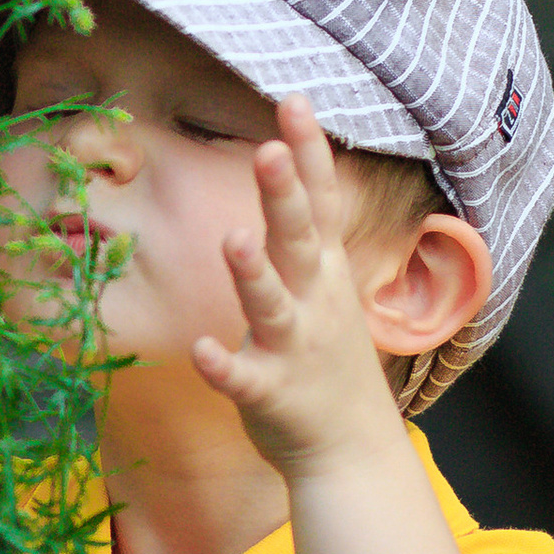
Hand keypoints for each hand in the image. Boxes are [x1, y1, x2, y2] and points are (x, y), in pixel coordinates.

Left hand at [190, 101, 402, 477]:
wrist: (352, 452)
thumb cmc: (329, 362)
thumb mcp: (329, 289)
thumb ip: (306, 236)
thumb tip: (292, 168)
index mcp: (323, 274)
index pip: (320, 202)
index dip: (308, 153)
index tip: (294, 101)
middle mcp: (313, 302)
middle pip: (298, 240)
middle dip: (285, 194)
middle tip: (269, 149)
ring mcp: (293, 348)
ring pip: (271, 305)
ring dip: (253, 273)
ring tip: (234, 238)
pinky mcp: (269, 393)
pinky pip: (243, 378)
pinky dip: (222, 366)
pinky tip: (201, 351)